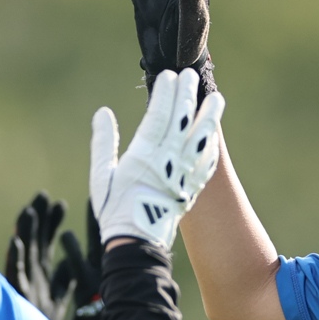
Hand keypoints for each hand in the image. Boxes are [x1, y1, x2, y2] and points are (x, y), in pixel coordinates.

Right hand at [4, 192, 105, 319]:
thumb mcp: (59, 298)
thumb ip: (64, 279)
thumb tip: (69, 261)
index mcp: (41, 271)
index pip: (46, 241)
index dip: (52, 222)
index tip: (59, 203)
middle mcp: (30, 273)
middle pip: (33, 239)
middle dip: (37, 218)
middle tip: (42, 194)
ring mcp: (21, 282)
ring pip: (22, 252)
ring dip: (24, 232)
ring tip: (28, 211)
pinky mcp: (15, 294)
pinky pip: (13, 273)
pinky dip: (14, 257)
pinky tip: (16, 241)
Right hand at [90, 68, 225, 249]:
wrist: (137, 244)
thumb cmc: (114, 210)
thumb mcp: (101, 175)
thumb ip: (103, 142)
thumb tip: (103, 113)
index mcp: (145, 156)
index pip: (159, 116)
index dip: (165, 94)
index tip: (168, 75)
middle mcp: (168, 162)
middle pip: (183, 121)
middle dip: (187, 95)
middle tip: (190, 75)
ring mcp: (184, 176)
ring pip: (202, 139)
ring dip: (210, 117)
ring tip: (216, 98)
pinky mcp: (193, 189)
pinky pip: (207, 162)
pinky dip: (211, 145)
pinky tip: (213, 134)